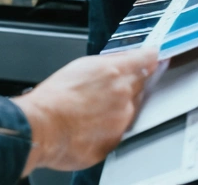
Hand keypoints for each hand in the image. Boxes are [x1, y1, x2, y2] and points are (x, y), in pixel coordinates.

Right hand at [13, 48, 159, 174]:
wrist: (43, 127)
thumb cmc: (55, 98)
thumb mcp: (80, 66)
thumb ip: (108, 64)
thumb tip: (122, 61)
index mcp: (116, 72)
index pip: (146, 59)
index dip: (151, 57)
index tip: (154, 57)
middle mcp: (124, 96)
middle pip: (140, 86)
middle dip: (130, 85)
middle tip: (108, 89)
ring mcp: (121, 120)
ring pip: (129, 111)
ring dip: (117, 108)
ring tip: (91, 110)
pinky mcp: (115, 141)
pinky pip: (118, 131)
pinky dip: (108, 128)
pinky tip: (89, 125)